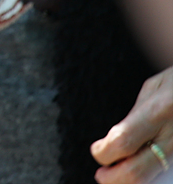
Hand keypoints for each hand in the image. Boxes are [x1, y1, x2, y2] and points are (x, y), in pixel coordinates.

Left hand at [93, 67, 172, 181]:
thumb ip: (134, 115)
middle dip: (112, 178)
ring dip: (130, 180)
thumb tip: (115, 139)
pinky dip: (151, 177)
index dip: (103, 152)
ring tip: (119, 173)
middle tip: (102, 175)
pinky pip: (167, 174)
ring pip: (154, 179)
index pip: (122, 142)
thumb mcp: (154, 88)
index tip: (97, 150)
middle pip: (136, 172)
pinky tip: (142, 168)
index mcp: (157, 111)